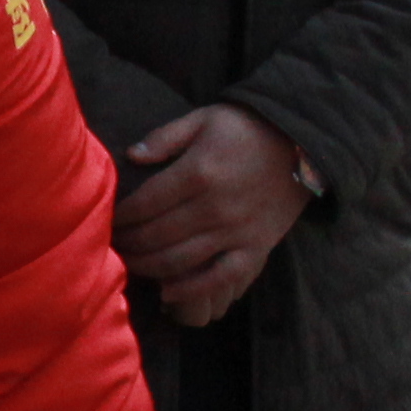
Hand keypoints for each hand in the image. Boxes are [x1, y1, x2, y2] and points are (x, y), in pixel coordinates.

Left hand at [114, 102, 314, 328]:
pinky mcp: (256, 246)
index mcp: (198, 173)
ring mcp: (236, 230)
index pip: (145, 204)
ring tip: (130, 265)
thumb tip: (131, 155)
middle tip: (112, 246)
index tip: (108, 220)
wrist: (302, 143)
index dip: (121, 216)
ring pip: (181, 260)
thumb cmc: (247, 128)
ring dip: (149, 267)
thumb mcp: (203, 118)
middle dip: (129, 244)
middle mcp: (215, 206)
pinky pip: (222, 277)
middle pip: (157, 235)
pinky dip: (194, 288)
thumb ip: (165, 138)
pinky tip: (168, 292)